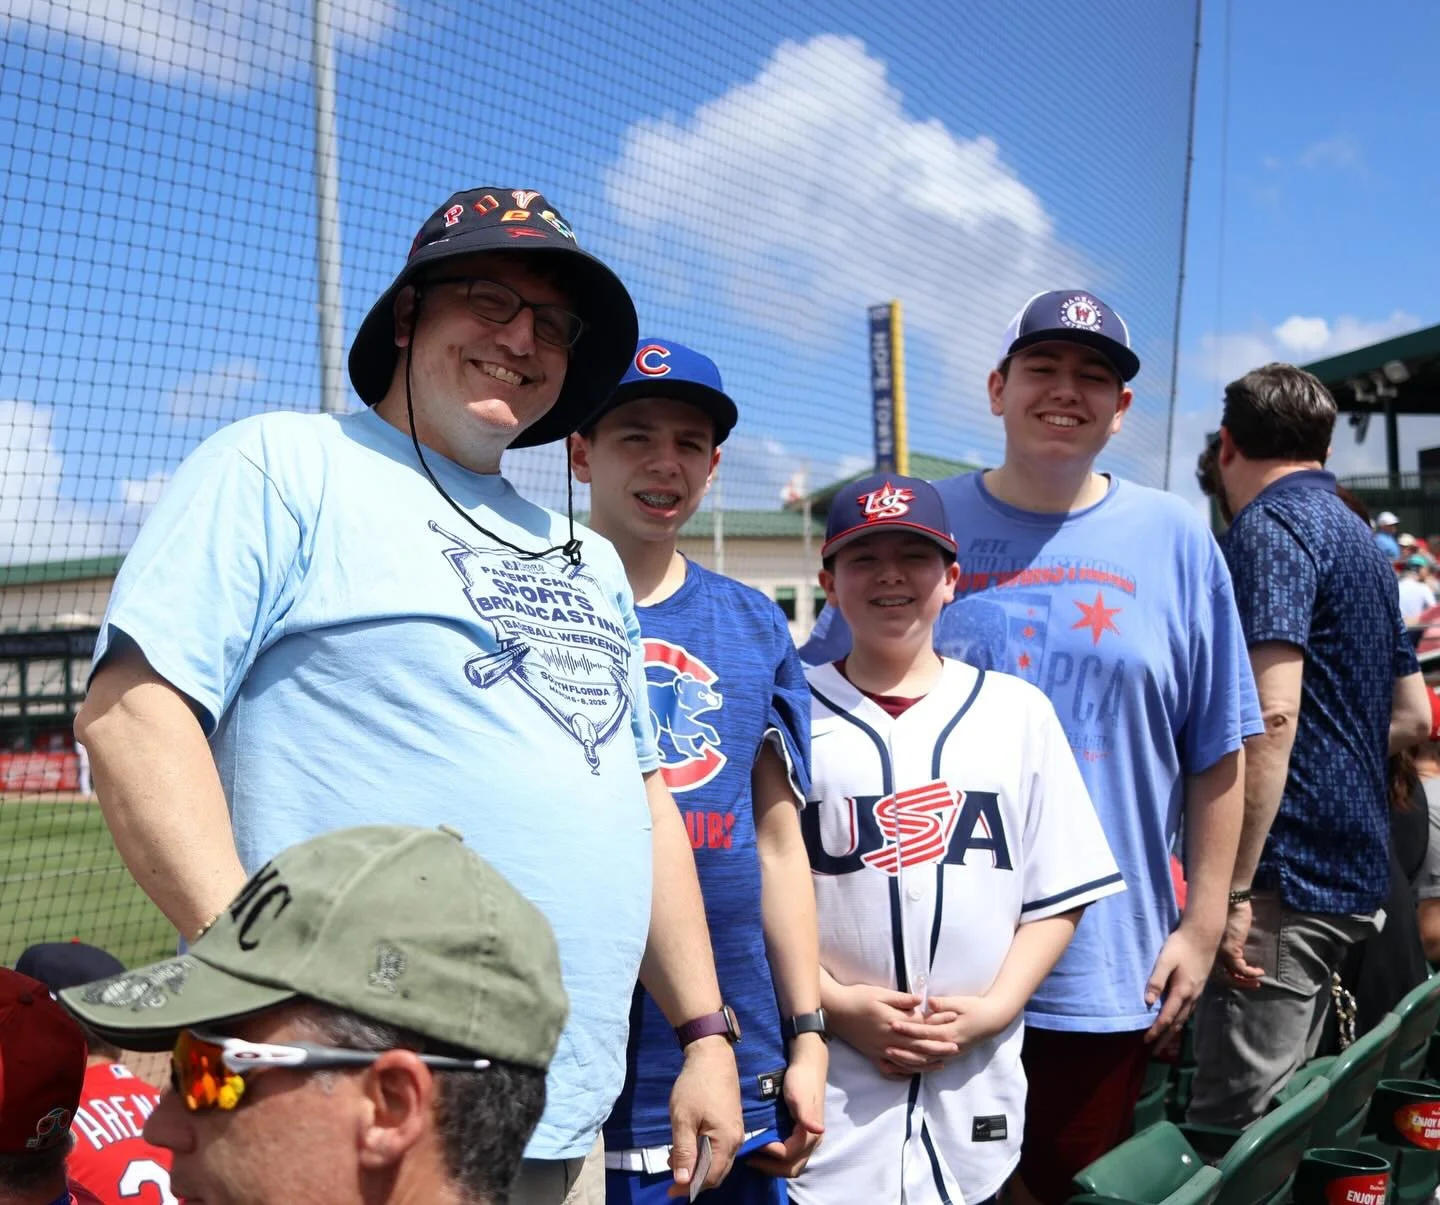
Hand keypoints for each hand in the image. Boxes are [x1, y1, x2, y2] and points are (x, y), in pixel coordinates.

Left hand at [667, 1036, 743, 1197]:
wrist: (712, 1056)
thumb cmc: (695, 1086)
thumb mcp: (683, 1119)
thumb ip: (684, 1151)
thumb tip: (681, 1181)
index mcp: (726, 1141)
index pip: (710, 1177)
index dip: (689, 1187)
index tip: (669, 1189)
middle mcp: (736, 1141)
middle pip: (717, 1173)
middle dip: (694, 1179)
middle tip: (670, 1172)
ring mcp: (736, 1132)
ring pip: (718, 1161)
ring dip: (698, 1166)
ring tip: (675, 1156)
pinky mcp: (731, 1124)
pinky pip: (719, 1149)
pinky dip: (703, 1154)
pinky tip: (687, 1145)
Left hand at [745, 1035, 826, 1177]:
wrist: (807, 1064)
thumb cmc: (801, 1079)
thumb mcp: (800, 1095)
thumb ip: (807, 1114)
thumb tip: (818, 1130)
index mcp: (811, 1134)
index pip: (788, 1155)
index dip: (770, 1153)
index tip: (754, 1142)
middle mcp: (812, 1141)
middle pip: (791, 1168)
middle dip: (770, 1167)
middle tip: (749, 1158)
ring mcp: (807, 1139)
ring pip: (791, 1164)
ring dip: (772, 1165)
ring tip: (753, 1156)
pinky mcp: (800, 1134)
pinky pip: (789, 1155)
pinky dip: (775, 1158)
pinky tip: (761, 1148)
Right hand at [824, 982, 948, 1072]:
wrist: (835, 1009)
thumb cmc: (858, 997)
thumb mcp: (881, 993)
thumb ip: (902, 999)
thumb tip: (922, 1001)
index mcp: (893, 1023)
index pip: (921, 1028)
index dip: (938, 1027)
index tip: (953, 1026)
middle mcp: (889, 1040)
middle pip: (918, 1048)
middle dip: (938, 1049)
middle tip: (955, 1049)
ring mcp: (881, 1050)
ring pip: (907, 1061)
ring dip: (925, 1064)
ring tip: (940, 1065)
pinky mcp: (872, 1055)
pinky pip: (889, 1069)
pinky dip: (902, 1073)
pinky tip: (912, 1074)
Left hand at [888, 993, 1014, 1057]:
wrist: (993, 1020)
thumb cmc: (976, 1008)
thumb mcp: (961, 1002)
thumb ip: (943, 1004)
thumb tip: (928, 1002)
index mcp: (950, 1032)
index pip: (925, 1032)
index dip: (908, 1028)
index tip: (893, 1024)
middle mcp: (950, 1046)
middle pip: (922, 1050)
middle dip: (903, 1048)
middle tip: (885, 1045)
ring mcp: (951, 1053)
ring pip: (926, 1061)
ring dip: (908, 1060)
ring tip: (892, 1057)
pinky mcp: (952, 1055)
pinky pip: (932, 1063)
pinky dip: (918, 1066)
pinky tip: (906, 1065)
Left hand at [1144, 921, 1220, 1042]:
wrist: (1203, 935)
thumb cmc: (1181, 946)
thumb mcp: (1165, 961)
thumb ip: (1156, 980)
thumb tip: (1147, 1002)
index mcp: (1182, 991)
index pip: (1167, 1017)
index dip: (1156, 1030)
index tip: (1146, 1041)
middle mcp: (1191, 997)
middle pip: (1177, 1023)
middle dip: (1166, 1038)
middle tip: (1156, 1051)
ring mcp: (1197, 993)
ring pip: (1184, 1018)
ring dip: (1174, 1031)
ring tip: (1165, 1041)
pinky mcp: (1198, 988)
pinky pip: (1189, 1011)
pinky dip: (1181, 1020)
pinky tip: (1177, 1021)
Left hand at [1214, 899, 1264, 988]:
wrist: (1232, 901)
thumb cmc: (1230, 911)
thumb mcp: (1229, 930)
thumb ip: (1229, 941)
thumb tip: (1235, 950)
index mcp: (1211, 947)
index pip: (1218, 968)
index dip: (1230, 976)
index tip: (1241, 980)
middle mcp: (1214, 951)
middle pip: (1224, 974)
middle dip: (1239, 983)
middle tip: (1251, 985)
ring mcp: (1222, 952)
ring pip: (1234, 973)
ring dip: (1247, 979)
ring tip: (1257, 980)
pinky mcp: (1231, 950)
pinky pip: (1241, 968)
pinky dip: (1251, 972)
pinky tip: (1259, 972)